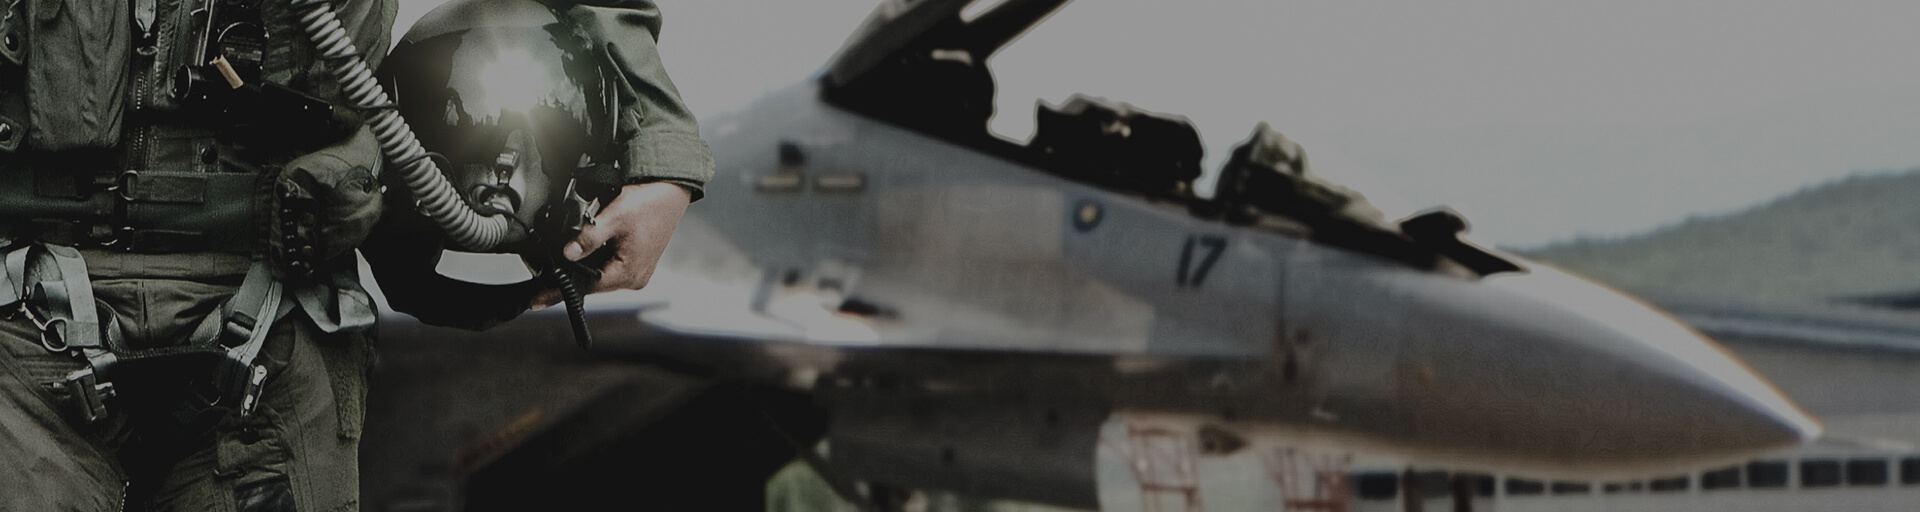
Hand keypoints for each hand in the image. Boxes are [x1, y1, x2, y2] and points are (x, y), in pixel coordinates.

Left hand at [531, 181, 690, 309]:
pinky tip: (592, 244)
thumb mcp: (614, 217)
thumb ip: (588, 237)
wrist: (671, 191)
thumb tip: (566, 254)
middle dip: (572, 272)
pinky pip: (609, 265)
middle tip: (551, 264)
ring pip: (599, 273)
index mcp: (630, 273)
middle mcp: (635, 278)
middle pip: (592, 282)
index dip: (558, 291)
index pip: (586, 287)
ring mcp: (637, 271)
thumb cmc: (650, 203)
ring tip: (576, 246)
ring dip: (585, 263)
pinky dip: (597, 257)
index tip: (537, 300)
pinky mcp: (637, 262)